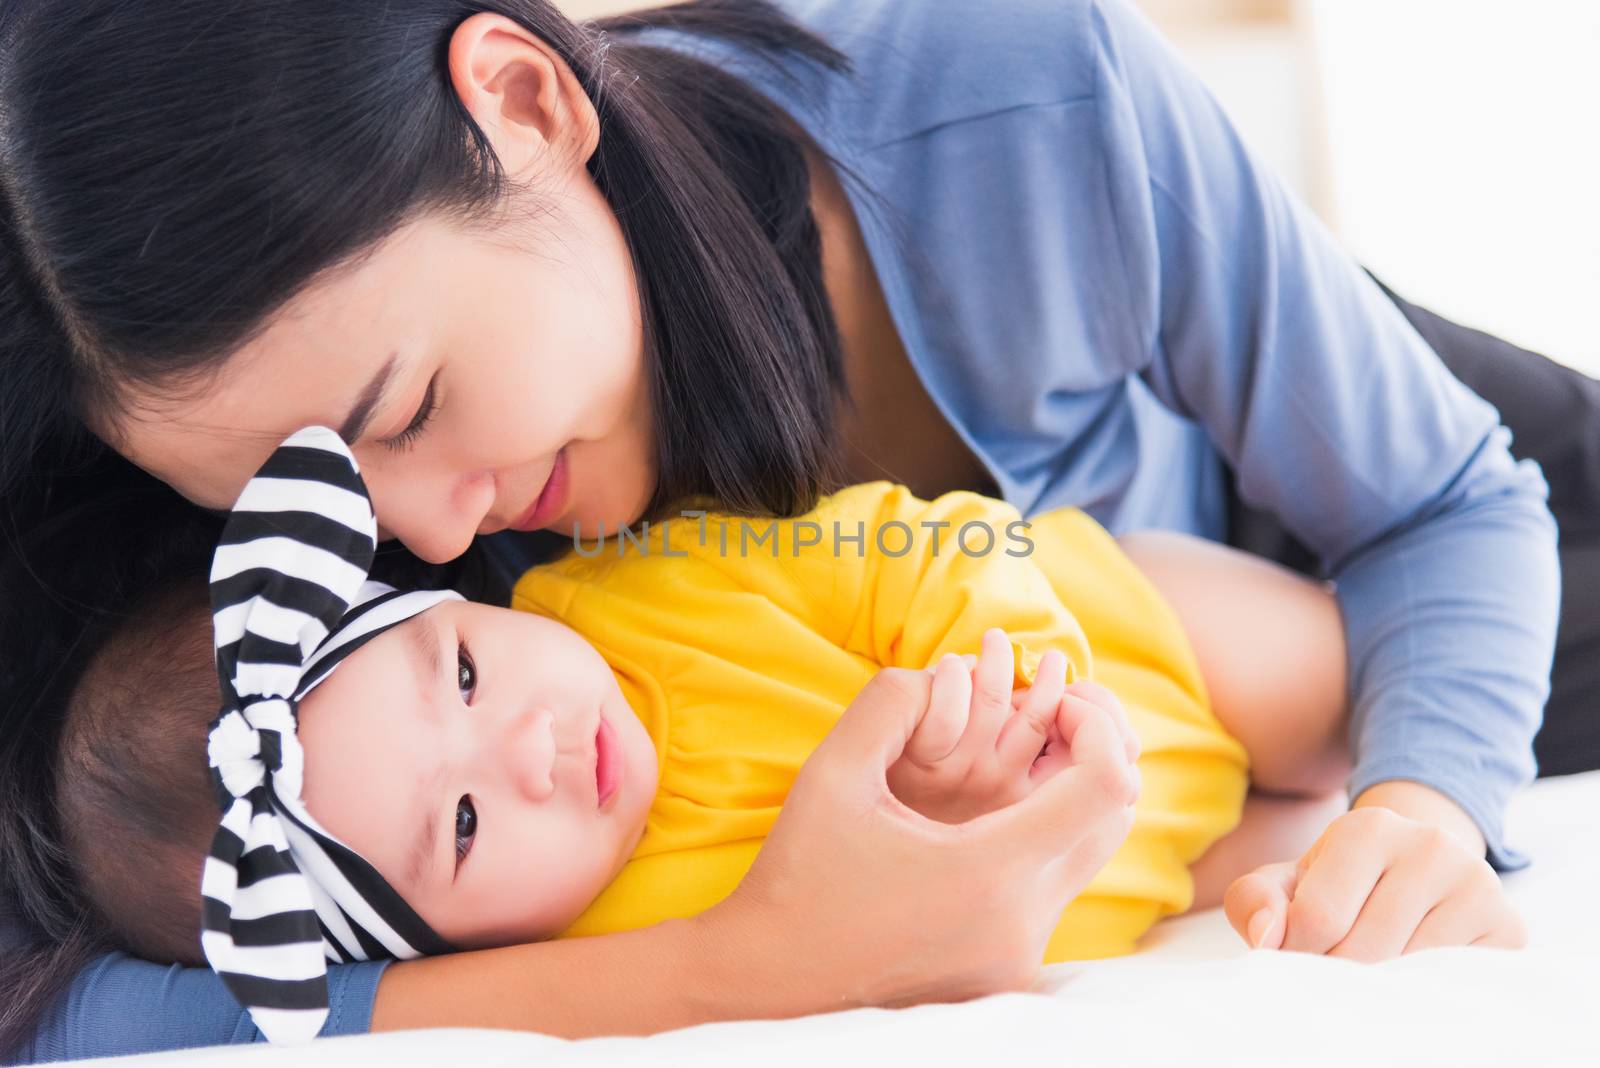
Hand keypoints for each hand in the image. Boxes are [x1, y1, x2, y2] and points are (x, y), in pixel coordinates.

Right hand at [714, 657, 1139, 1009]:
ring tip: (1024, 761)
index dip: (1097, 726)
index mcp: (989, 870)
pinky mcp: (1009, 971)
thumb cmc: (799, 872)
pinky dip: (1045, 839)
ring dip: (1073, 797)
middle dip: (1097, 753)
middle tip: (1053, 721)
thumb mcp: (834, 770)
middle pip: (1115, 819)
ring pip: (1091, 856)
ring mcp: (1020, 955)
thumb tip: (950, 668)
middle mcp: (1021, 922)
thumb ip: (891, 701)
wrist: (774, 975)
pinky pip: (1058, 889)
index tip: (1058, 701)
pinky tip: (994, 817)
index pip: (1106, 784)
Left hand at [1224, 805, 1525, 960]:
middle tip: (1334, 971)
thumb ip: (1255, 900)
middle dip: (1337, 973)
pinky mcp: (1509, 926)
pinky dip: (1424, 993)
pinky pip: (1454, 983)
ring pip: (1410, 971)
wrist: (1420, 870)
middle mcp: (1430, 846)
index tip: (1299, 956)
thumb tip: (1266, 938)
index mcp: (1368, 828)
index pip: (1317, 919)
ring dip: (1380, 986)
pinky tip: (1411, 980)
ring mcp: (1477, 884)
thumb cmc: (1340, 885)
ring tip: (1372, 970)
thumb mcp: (1288, 882)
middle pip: (1364, 950)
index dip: (1298, 953)